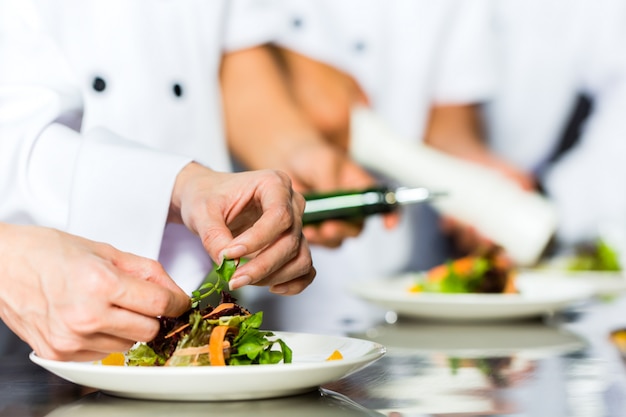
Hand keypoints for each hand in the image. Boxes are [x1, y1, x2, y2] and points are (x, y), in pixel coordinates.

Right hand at [0, 224, 189, 361]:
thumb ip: (146, 271)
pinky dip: (106, 338)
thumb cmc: (47, 252)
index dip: (176, 302)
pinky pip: (103, 354)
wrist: (1, 265)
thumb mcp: (105, 250)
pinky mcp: (60, 354)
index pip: (160, 304)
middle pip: (149, 330)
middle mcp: (86, 316)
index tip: (179, 301)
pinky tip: (92, 318)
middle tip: (142, 301)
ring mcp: (71, 340)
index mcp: (100, 284)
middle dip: (154, 315)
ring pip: (128, 344)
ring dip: (129, 328)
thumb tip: (174, 291)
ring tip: (109, 306)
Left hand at [168, 162, 314, 294]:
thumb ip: (214, 236)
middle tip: (233, 280)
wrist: (206, 200)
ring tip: (244, 280)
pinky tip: (271, 287)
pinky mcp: (294, 245)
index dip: (257, 240)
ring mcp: (296, 225)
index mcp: (274, 183)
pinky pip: (306, 269)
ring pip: (300, 258)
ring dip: (274, 276)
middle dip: (262, 266)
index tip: (230, 255)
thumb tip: (228, 264)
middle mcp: (291, 203)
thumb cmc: (206, 197)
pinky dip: (293, 283)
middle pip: (290, 240)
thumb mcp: (201, 212)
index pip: (279, 215)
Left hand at [284, 141, 399, 246]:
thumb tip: (334, 202)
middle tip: (328, 228)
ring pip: (336, 239)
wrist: (289, 162)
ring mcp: (333, 221)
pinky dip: (311, 239)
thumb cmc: (314, 158)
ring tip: (310, 230)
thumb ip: (331, 182)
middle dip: (344, 231)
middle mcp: (351, 209)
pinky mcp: (315, 229)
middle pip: (356, 228)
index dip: (391, 215)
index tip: (389, 225)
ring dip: (325, 238)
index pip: (384, 204)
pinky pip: (317, 242)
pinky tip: (301, 229)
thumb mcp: (325, 163)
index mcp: (361, 190)